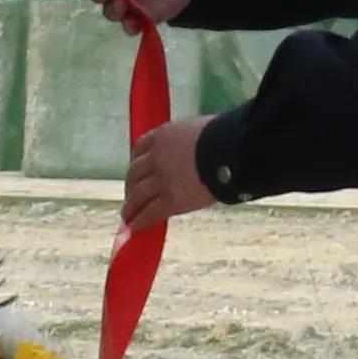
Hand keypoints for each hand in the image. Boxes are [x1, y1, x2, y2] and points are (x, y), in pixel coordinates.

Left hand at [119, 110, 220, 234]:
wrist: (229, 151)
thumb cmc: (224, 136)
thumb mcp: (199, 131)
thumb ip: (188, 142)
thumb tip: (196, 151)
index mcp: (163, 136)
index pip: (140, 147)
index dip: (136, 161)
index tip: (137, 169)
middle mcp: (156, 158)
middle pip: (134, 173)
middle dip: (131, 186)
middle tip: (132, 195)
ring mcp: (161, 180)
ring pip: (138, 195)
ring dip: (131, 207)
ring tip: (128, 216)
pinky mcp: (170, 200)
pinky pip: (150, 213)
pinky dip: (140, 221)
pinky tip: (135, 227)